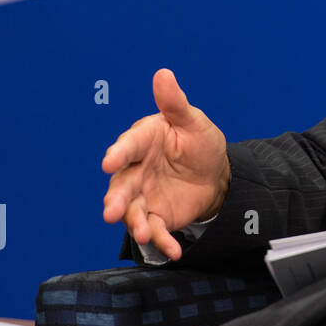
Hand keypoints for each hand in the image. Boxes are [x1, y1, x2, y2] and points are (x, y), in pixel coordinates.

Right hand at [101, 68, 230, 260]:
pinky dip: (162, 241)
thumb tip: (163, 74)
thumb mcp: (193, 121)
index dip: (119, 153)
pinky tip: (173, 251)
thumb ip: (175, 103)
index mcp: (143, 141)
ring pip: (132, 211)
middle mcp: (136, 169)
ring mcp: (143, 195)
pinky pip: (155, 229)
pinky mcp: (156, 216)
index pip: (128, 146)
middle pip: (122, 184)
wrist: (216, 174)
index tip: (110, 161)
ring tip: (142, 234)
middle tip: (111, 211)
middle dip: (116, 198)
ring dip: (135, 223)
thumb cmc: (198, 142)